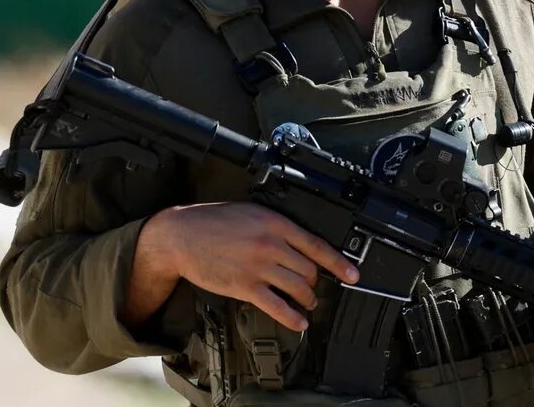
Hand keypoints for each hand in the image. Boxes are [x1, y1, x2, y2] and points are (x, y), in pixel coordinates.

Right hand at [140, 202, 358, 332]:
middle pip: (309, 270)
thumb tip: (298, 239)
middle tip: (316, 288)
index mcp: (275, 223)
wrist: (181, 236)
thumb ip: (275, 225)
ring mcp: (258, 267)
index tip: (352, 274)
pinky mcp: (245, 286)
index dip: (338, 263)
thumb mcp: (251, 212)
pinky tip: (298, 322)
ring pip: (297, 288)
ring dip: (307, 300)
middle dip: (316, 282)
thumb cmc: (213, 221)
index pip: (316, 245)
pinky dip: (292, 317)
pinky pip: (276, 306)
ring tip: (308, 303)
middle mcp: (271, 244)